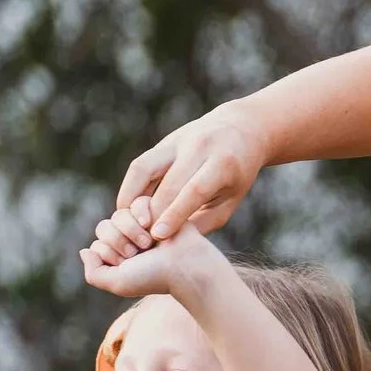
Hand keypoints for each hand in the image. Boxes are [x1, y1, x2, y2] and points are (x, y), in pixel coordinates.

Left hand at [79, 196, 224, 299]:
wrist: (186, 264)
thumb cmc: (155, 277)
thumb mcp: (117, 283)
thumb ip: (93, 273)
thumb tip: (84, 250)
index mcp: (120, 258)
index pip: (96, 245)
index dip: (109, 253)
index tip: (129, 264)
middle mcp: (129, 240)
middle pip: (103, 227)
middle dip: (118, 240)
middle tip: (139, 253)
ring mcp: (142, 224)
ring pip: (117, 215)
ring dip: (131, 229)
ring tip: (149, 242)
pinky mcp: (155, 208)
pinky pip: (134, 202)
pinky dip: (142, 213)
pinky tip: (154, 226)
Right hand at [118, 104, 267, 237]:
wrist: (240, 128)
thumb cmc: (237, 173)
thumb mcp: (231, 199)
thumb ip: (204, 221)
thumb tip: (171, 242)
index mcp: (223, 163)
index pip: (195, 190)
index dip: (175, 214)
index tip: (158, 235)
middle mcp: (198, 147)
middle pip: (169, 184)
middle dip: (153, 214)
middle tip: (144, 239)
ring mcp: (177, 141)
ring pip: (144, 168)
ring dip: (131, 197)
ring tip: (130, 222)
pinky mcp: (163, 142)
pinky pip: (140, 165)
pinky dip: (131, 187)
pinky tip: (130, 207)